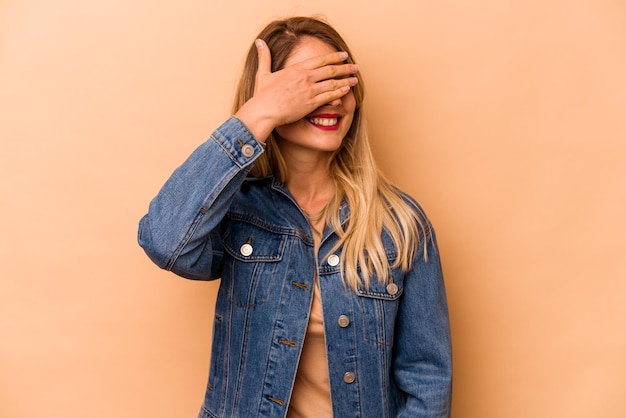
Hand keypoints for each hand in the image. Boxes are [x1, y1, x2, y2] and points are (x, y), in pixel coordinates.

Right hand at [235, 39, 358, 140]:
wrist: (264, 110)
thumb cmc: (262, 95)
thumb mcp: (263, 73)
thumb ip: (264, 57)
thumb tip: (259, 42)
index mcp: (296, 69)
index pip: (320, 60)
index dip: (334, 57)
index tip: (343, 55)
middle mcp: (305, 77)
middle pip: (330, 70)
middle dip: (345, 68)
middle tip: (355, 67)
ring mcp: (309, 90)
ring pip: (332, 83)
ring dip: (346, 81)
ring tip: (355, 80)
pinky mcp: (311, 103)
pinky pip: (329, 96)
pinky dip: (339, 92)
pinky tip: (347, 91)